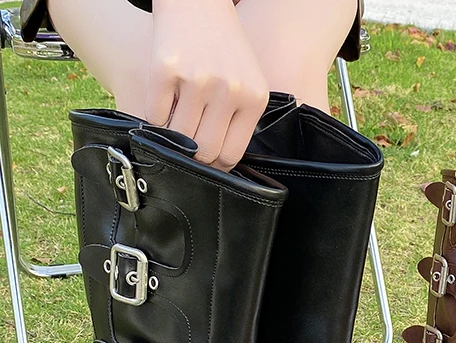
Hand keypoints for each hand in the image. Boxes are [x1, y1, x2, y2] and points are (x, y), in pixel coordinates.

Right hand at [146, 0, 267, 170]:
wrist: (197, 0)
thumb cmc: (222, 47)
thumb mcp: (246, 82)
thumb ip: (238, 120)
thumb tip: (216, 166)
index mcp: (253, 98)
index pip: (231, 154)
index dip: (215, 166)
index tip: (206, 163)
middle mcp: (229, 90)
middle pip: (205, 152)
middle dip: (193, 156)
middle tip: (186, 149)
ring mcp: (196, 79)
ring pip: (178, 137)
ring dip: (171, 138)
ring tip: (174, 125)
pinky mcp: (164, 69)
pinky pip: (154, 115)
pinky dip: (153, 118)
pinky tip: (162, 105)